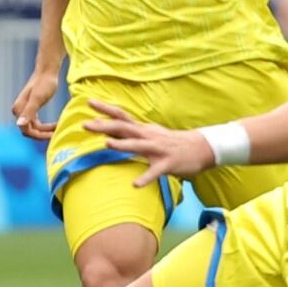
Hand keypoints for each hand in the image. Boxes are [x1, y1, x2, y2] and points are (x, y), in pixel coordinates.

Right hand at [11, 65, 59, 140]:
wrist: (47, 72)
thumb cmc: (44, 83)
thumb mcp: (37, 98)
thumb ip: (29, 111)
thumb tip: (19, 124)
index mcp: (18, 110)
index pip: (26, 130)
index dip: (39, 135)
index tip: (53, 135)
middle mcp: (19, 111)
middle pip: (29, 131)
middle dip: (43, 134)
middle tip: (57, 132)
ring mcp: (24, 110)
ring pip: (34, 128)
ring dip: (45, 130)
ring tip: (59, 128)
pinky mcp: (31, 109)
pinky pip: (37, 123)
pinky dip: (46, 126)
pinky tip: (56, 125)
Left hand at [86, 101, 213, 184]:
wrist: (201, 148)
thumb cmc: (171, 142)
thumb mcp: (151, 133)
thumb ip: (131, 132)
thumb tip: (108, 130)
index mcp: (143, 129)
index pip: (121, 116)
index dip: (105, 109)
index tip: (88, 102)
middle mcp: (148, 136)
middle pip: (124, 128)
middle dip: (104, 126)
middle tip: (85, 125)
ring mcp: (158, 149)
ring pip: (138, 146)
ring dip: (122, 145)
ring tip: (107, 144)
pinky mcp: (168, 163)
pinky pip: (155, 172)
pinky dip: (145, 178)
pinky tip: (136, 184)